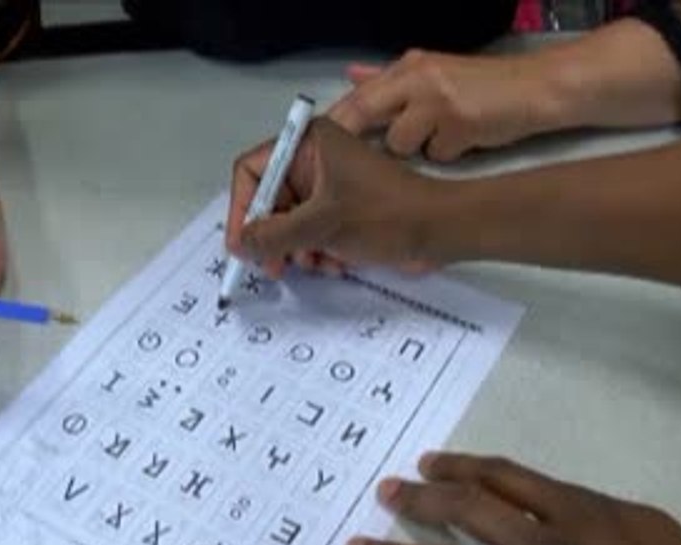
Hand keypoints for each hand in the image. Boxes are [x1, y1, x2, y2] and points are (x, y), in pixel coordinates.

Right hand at [227, 117, 453, 278]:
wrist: (440, 230)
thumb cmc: (388, 214)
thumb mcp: (322, 225)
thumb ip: (273, 235)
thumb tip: (240, 243)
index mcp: (309, 142)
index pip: (252, 169)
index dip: (241, 208)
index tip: (242, 244)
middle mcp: (315, 158)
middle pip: (268, 199)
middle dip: (272, 236)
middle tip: (274, 267)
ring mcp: (329, 185)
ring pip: (288, 221)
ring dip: (296, 249)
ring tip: (315, 264)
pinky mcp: (341, 208)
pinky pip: (310, 232)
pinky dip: (315, 251)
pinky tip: (334, 263)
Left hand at [328, 50, 566, 160]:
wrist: (536, 88)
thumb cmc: (483, 87)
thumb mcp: (433, 73)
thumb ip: (389, 78)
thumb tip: (351, 75)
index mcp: (409, 66)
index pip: (359, 95)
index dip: (337, 123)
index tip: (320, 147)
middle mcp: (418, 78)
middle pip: (366, 112)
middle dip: (355, 141)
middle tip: (354, 164)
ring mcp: (438, 101)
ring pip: (400, 143)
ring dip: (415, 150)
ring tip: (441, 137)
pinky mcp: (459, 125)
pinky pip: (435, 155)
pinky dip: (446, 155)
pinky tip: (465, 141)